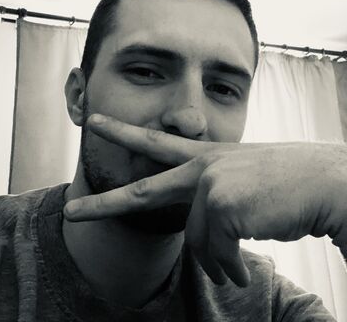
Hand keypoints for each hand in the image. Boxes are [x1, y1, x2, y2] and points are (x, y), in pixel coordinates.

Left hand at [64, 114, 346, 285]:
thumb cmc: (286, 185)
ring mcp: (211, 182)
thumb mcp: (241, 185)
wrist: (327, 182)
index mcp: (205, 156)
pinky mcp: (222, 203)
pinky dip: (228, 268)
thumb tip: (198, 247)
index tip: (97, 120)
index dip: (124, 131)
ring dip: (217, 262)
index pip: (156, 140)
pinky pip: (216, 253)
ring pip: (196, 240)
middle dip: (104, 203)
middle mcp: (203, 166)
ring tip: (232, 269)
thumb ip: (211, 205)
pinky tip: (239, 271)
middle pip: (142, 190)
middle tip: (70, 211)